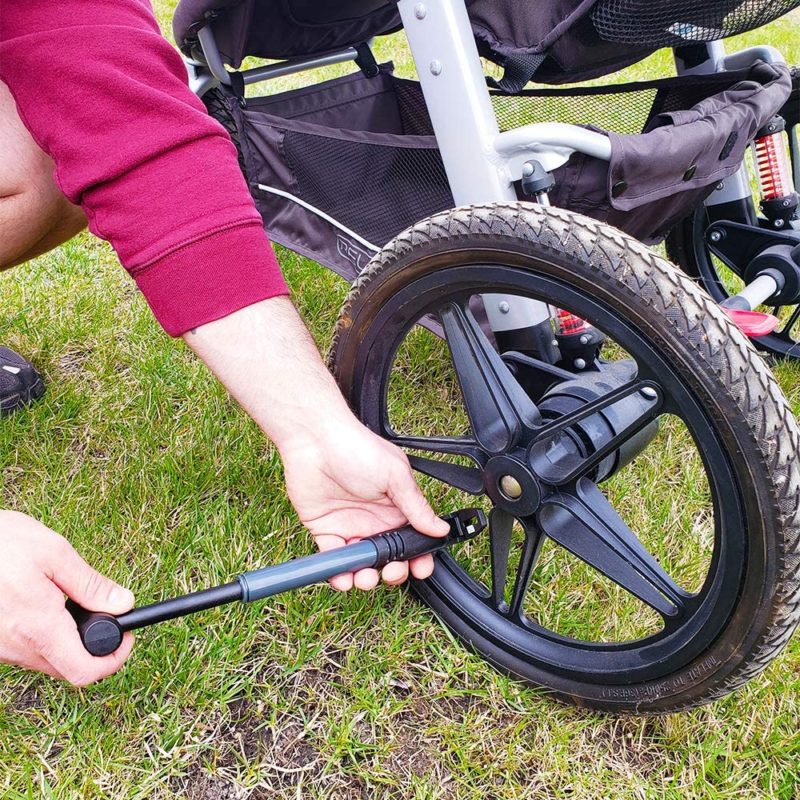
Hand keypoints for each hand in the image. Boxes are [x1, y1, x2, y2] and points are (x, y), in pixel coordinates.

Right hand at [0, 511, 134, 684]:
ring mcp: (1, 649)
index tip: (126, 636)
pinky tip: (44, 602)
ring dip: (67, 638)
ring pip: (47, 658)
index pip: (85, 672)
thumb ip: (90, 584)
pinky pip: (26, 648)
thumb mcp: (54, 553)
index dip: (114, 660)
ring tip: (69, 600)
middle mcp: (16, 647)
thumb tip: (123, 603)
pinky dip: (44, 632)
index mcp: (39, 627)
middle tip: (105, 612)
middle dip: (94, 645)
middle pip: (68, 667)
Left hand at [280, 420, 449, 590]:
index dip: (419, 557)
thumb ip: (416, 506)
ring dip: (366, 577)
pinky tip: (344, 578)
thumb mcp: (395, 476)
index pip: (413, 540)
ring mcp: (351, 527)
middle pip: (389, 558)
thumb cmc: (357, 448)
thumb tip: (440, 528)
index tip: (420, 569)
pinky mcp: (325, 531)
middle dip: (393, 572)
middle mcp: (375, 521)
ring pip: (362, 564)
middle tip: (391, 572)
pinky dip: (339, 574)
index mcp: (397, 507)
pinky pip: (334, 561)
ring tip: (365, 578)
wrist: (315, 440)